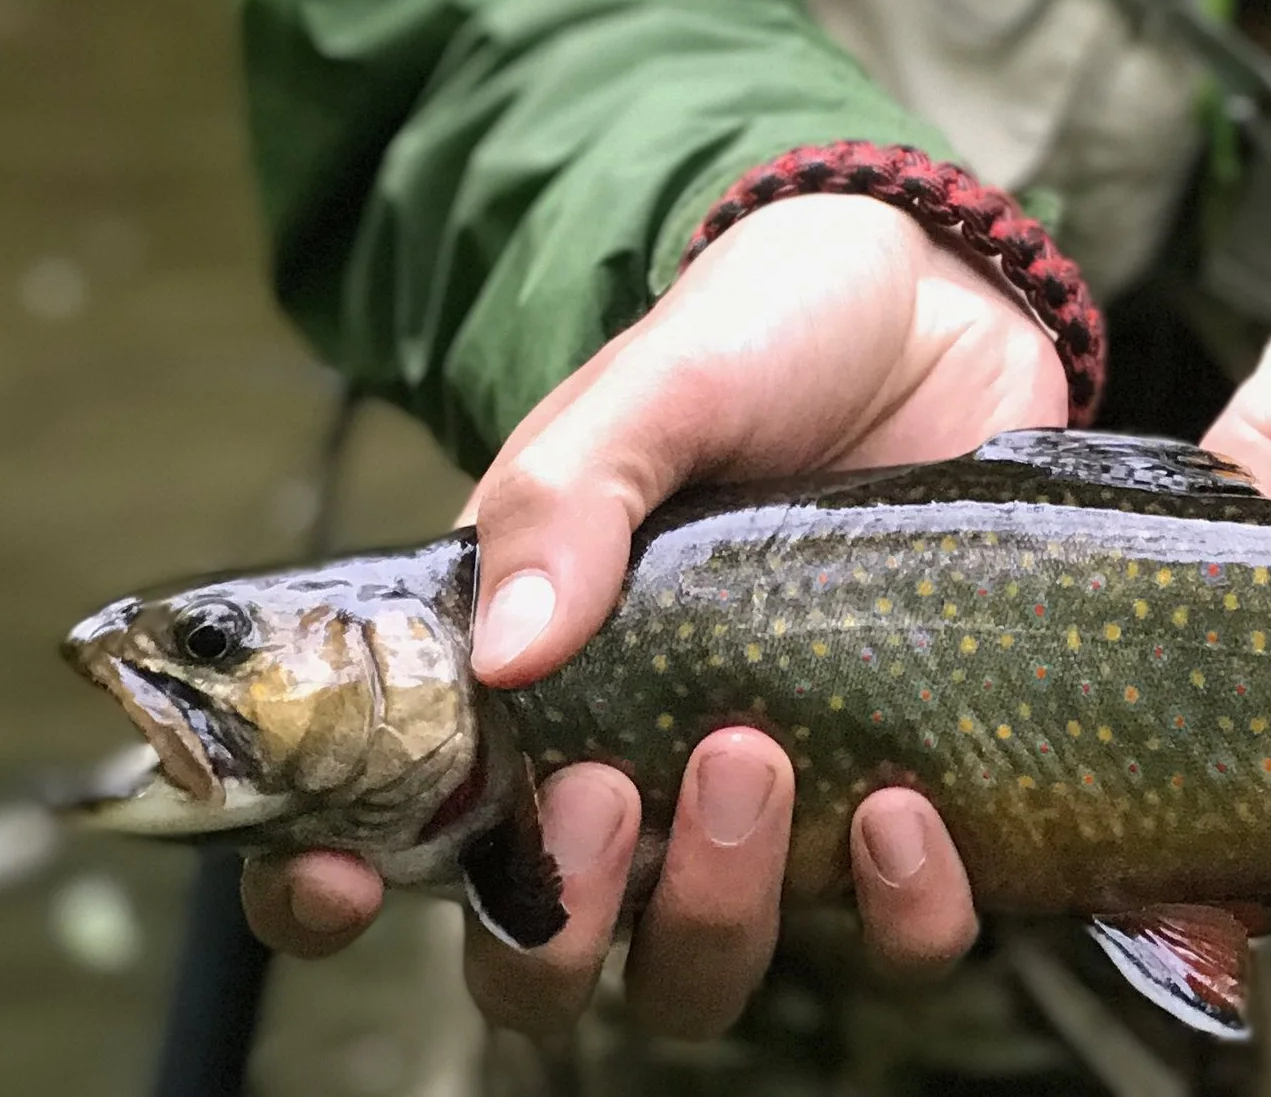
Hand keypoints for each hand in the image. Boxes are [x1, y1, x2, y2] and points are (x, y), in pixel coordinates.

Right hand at [243, 192, 1064, 1034]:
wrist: (945, 301)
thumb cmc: (768, 336)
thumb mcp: (658, 382)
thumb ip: (569, 496)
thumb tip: (504, 657)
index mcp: (522, 670)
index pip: (384, 830)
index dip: (326, 891)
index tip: (345, 879)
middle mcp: (630, 761)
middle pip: (541, 956)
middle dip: (554, 930)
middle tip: (604, 792)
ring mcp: (771, 794)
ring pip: (702, 968)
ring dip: (715, 912)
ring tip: (757, 757)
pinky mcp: (910, 790)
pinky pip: (898, 934)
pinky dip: (900, 913)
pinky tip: (904, 810)